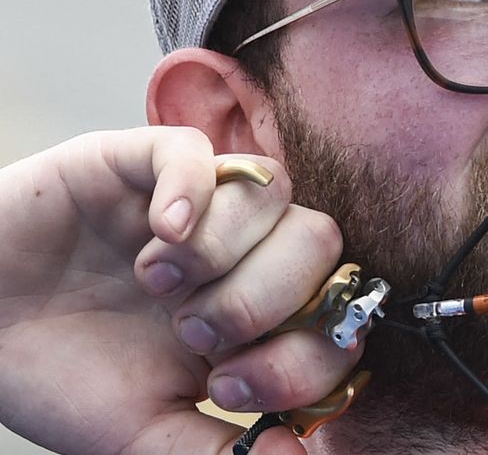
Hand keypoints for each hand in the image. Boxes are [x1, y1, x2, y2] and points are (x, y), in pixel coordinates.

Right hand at [0, 127, 355, 454]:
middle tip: (192, 331)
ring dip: (223, 249)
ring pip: (273, 191)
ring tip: (156, 284)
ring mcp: (197, 203)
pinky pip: (195, 151)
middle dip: (264, 299)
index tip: (227, 387)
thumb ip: (220, 451)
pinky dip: (190, 189)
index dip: (306, 353)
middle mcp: (242, 251)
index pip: (336, 311)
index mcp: (259, 315)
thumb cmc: (61, 380)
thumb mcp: (145, 433)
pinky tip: (160, 232)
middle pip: (321, 240)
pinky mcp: (138, 163)